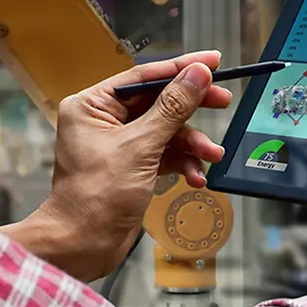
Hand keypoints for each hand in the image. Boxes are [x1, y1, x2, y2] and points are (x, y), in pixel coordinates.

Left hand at [2, 52, 233, 282]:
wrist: (83, 244)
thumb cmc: (96, 196)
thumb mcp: (140, 147)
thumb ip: (172, 108)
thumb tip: (197, 74)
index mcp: (93, 105)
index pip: (144, 76)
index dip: (181, 68)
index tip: (213, 62)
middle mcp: (104, 120)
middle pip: (159, 102)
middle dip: (192, 108)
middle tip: (224, 101)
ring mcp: (120, 145)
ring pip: (167, 130)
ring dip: (192, 143)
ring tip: (212, 155)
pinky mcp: (133, 167)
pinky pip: (166, 154)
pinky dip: (183, 163)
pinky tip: (195, 177)